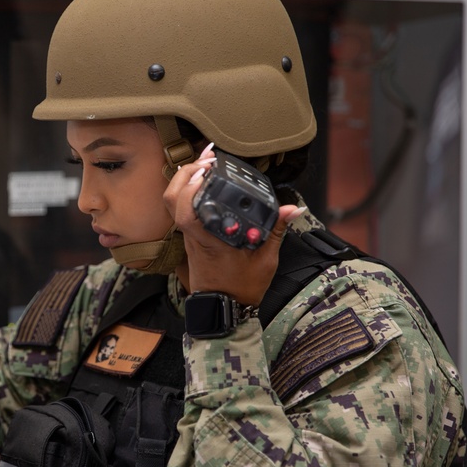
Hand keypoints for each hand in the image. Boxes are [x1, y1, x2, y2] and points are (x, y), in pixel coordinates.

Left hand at [164, 148, 303, 303]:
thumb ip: (277, 230)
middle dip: (185, 174)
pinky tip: (202, 179)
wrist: (223, 308)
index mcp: (209, 240)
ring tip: (205, 163)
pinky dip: (188, 190)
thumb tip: (293, 209)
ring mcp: (188, 235)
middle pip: (172, 200)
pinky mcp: (190, 236)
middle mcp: (194, 235)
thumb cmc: (242, 287)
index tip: (207, 170)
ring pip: (173, 203)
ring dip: (184, 179)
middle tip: (207, 159)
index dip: (191, 188)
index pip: (187, 212)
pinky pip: (181, 208)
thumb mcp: (266, 259)